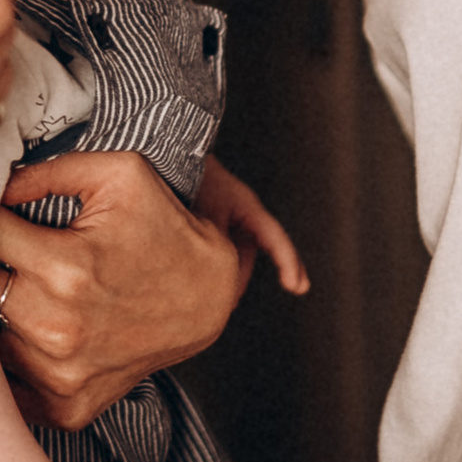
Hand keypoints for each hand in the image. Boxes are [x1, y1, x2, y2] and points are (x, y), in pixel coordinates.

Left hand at [0, 148, 244, 432]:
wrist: (210, 298)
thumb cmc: (165, 229)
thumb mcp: (122, 175)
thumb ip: (48, 170)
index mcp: (65, 269)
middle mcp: (58, 328)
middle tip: (5, 252)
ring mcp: (61, 376)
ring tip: (20, 289)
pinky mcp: (67, 409)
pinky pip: (7, 389)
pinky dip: (7, 364)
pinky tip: (25, 335)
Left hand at [200, 156, 308, 295]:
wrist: (164, 153)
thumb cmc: (189, 177)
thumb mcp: (206, 212)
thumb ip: (217, 243)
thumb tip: (218, 277)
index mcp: (247, 206)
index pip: (275, 238)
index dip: (288, 262)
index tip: (298, 287)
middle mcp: (238, 211)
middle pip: (246, 254)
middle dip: (238, 281)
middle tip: (225, 308)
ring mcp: (221, 215)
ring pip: (228, 252)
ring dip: (221, 272)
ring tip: (207, 299)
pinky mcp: (203, 218)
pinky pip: (212, 246)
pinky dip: (207, 262)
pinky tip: (191, 278)